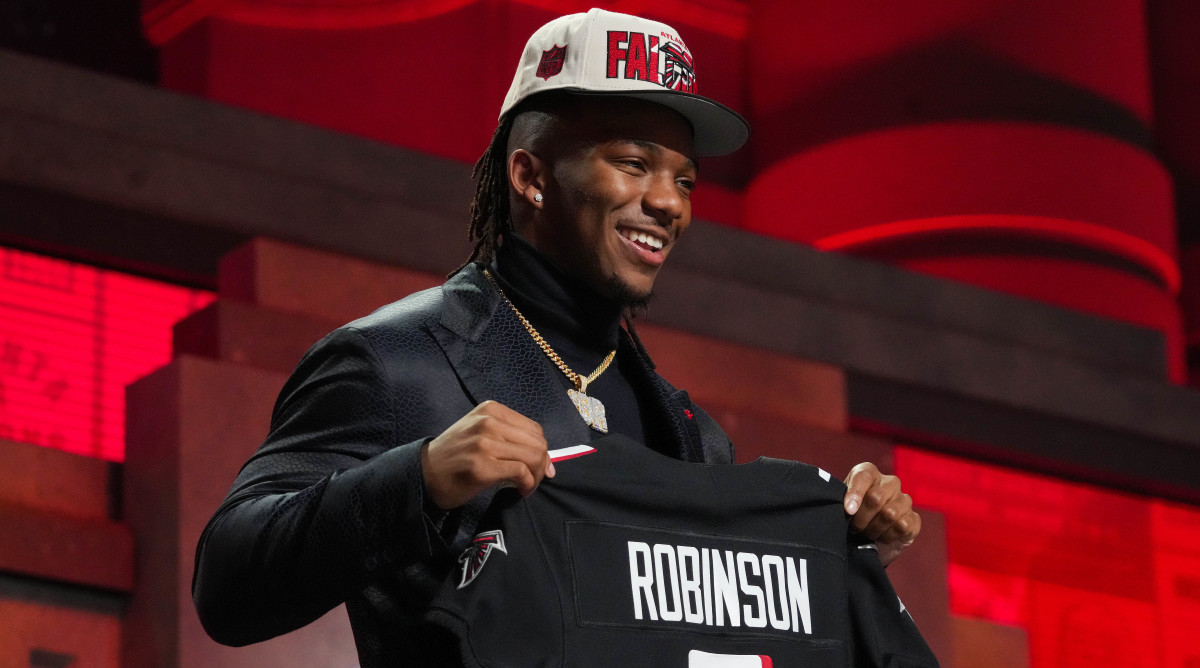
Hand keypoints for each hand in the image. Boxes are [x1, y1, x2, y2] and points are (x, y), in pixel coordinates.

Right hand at [422, 400, 553, 509]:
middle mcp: (488, 422)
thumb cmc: (456, 456)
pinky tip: (520, 491)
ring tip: (526, 486)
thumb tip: (549, 463)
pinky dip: (527, 484)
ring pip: (533, 456)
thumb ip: (511, 439)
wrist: (424, 474)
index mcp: (491, 410)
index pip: (534, 429)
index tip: (537, 468)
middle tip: (533, 480)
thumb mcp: (481, 434)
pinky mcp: (482, 466)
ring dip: (536, 477)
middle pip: (537, 443)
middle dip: (541, 465)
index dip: (542, 450)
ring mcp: (484, 443)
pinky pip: (521, 472)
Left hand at [843, 463, 919, 566]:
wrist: (865, 542)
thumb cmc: (850, 518)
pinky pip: (902, 526)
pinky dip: (888, 536)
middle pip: (875, 497)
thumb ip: (842, 500)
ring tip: (867, 533)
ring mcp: (904, 500)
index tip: (848, 510)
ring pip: (889, 513)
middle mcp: (890, 483)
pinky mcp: (914, 519)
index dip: (855, 493)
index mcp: (870, 474)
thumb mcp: (840, 506)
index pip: (864, 475)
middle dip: (861, 518)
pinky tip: (882, 537)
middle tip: (854, 528)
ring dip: (873, 529)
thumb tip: (849, 507)